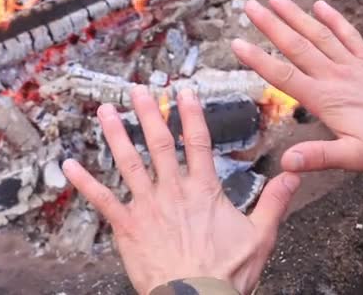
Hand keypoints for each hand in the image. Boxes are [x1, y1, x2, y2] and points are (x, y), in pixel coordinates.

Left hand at [62, 86, 299, 294]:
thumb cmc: (227, 273)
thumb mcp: (261, 236)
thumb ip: (275, 201)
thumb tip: (294, 174)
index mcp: (203, 190)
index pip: (198, 142)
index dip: (190, 114)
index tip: (183, 92)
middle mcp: (173, 191)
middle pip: (159, 143)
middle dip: (148, 113)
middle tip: (138, 89)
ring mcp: (147, 207)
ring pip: (129, 163)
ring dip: (116, 135)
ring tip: (106, 111)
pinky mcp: (127, 227)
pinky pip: (102, 200)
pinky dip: (84, 181)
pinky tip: (68, 165)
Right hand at [231, 0, 362, 174]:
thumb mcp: (355, 158)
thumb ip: (319, 156)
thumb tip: (287, 161)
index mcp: (327, 100)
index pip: (284, 76)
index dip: (258, 60)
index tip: (237, 44)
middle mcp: (336, 77)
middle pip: (297, 47)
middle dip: (271, 26)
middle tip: (250, 7)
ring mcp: (354, 67)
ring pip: (319, 35)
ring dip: (296, 16)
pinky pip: (350, 35)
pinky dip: (334, 20)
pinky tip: (321, 6)